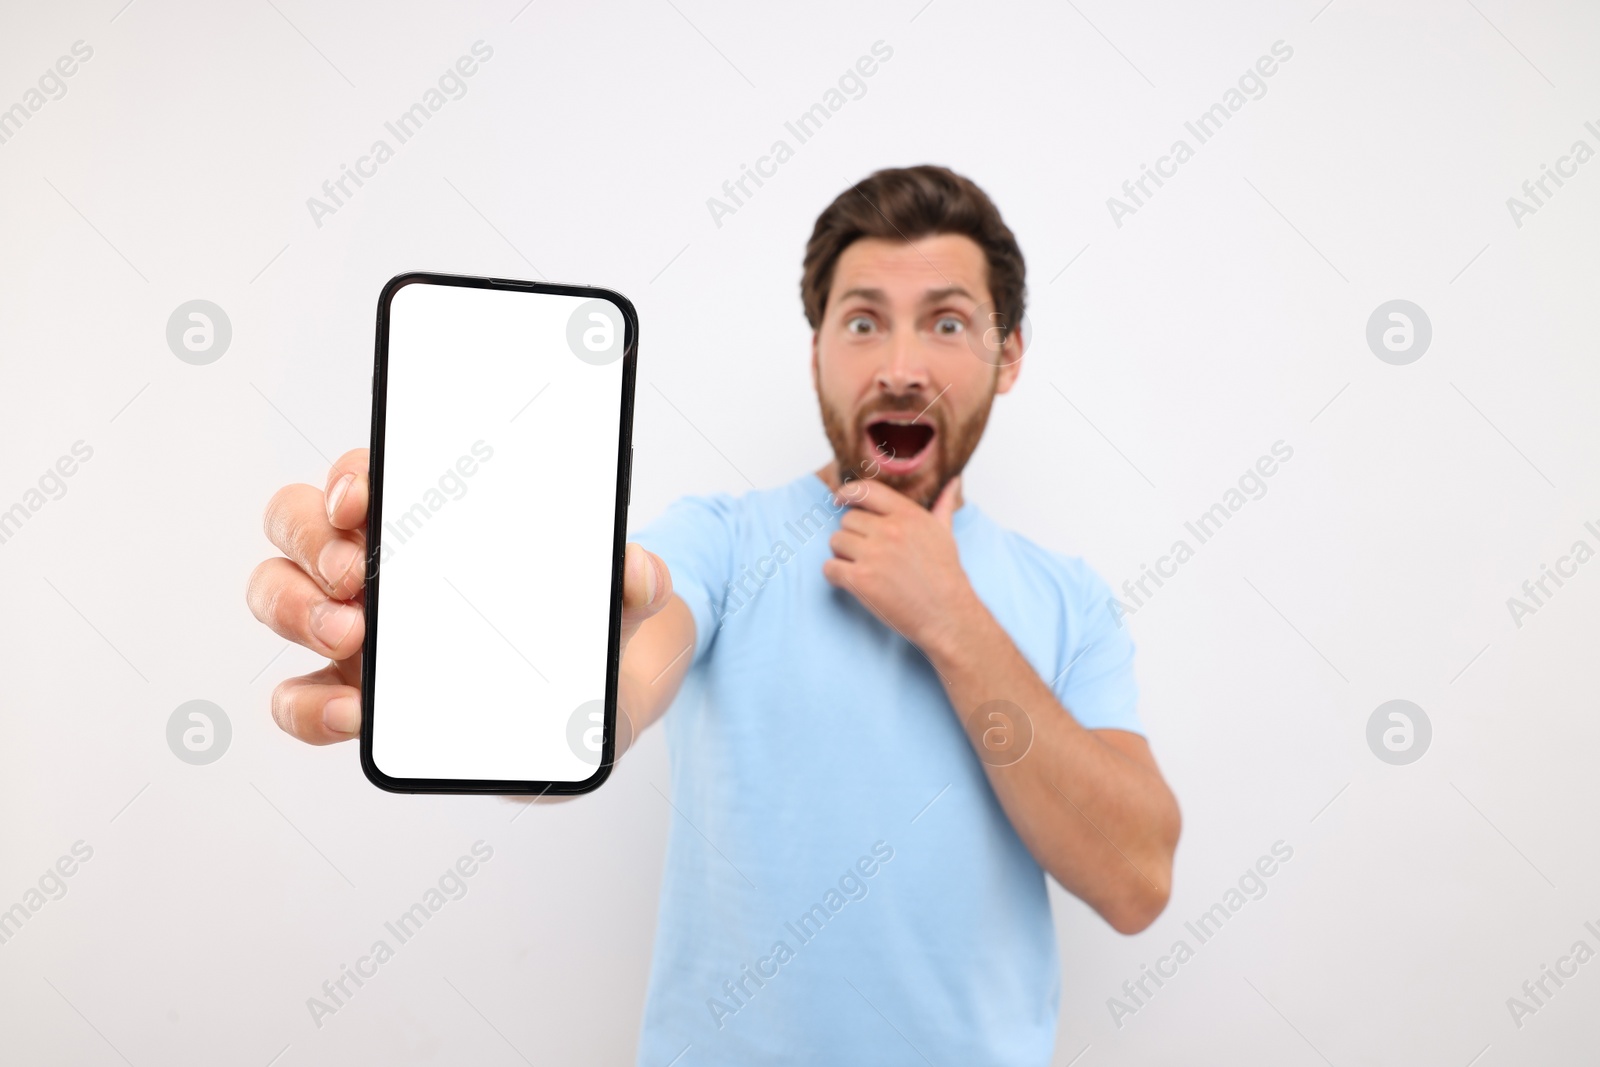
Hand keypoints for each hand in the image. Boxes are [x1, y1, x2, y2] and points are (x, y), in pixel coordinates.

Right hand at [245, 449, 671, 745]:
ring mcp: (352, 631)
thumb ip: (639, 580)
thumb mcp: (622, 602)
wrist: (588, 714)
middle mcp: (374, 564)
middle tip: (360, 579)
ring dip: (295, 610)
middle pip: (297, 521)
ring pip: (276, 595)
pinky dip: (308, 707)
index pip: (366, 472)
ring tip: (350, 639)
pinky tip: (353, 715)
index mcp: (429, 519)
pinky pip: (297, 698)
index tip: (365, 497)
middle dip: (313, 542)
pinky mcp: (349, 699)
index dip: (351, 476)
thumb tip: (639, 571)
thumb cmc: (584, 629)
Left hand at [822, 475, 978, 654]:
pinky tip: (851, 582)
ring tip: (861, 568)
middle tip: (866, 553)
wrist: (947, 615)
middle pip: (847, 520)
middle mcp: (890, 530)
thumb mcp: (946, 533)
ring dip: (842, 555)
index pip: (866, 490)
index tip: (840, 500)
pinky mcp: (860, 579)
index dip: (848, 493)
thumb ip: (942, 505)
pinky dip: (835, 575)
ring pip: (835, 541)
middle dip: (852, 535)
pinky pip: (829, 567)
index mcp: (908, 515)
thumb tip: (952, 482)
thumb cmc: (946, 576)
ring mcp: (873, 554)